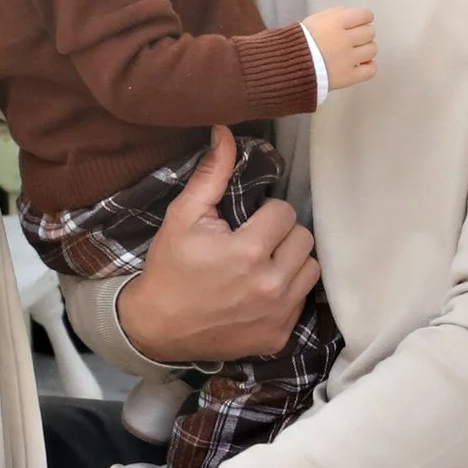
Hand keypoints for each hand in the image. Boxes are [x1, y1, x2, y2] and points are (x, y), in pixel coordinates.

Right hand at [121, 124, 318, 364]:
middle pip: (304, 238)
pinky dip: (287, 293)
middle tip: (255, 241)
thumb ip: (212, 174)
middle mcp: (270, 286)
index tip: (246, 223)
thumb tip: (225, 131)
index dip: (265, 212)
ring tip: (263, 264)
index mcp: (249, 252)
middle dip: (281, 235)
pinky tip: (261, 291)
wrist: (156, 327)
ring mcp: (277, 315)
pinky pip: (303, 301)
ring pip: (310, 269)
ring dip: (291, 262)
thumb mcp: (183, 216)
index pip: (285, 212)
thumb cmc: (170, 267)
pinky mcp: (279, 337)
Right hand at [305, 4, 376, 89]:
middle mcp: (345, 39)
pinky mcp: (349, 77)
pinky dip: (368, 67)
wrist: (287, 67)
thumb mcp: (314, 20)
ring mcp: (348, 59)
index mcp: (336, 22)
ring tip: (355, 53)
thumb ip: (335, 16)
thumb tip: (353, 17)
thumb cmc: (298, 42)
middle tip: (354, 40)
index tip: (360, 22)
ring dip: (365, 50)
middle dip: (363, 35)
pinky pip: (371, 70)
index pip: (365, 15)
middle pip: (370, 32)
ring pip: (372, 50)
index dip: (364, 18)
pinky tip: (360, 65)